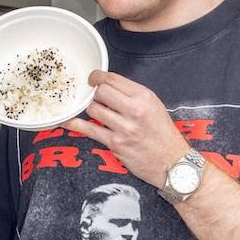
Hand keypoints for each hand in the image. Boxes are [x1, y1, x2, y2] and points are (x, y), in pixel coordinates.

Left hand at [62, 70, 190, 187]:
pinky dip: (75, 124)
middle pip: (101, 92)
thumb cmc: (163, 133)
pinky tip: (66, 121)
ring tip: (92, 109)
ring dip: (89, 108)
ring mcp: (124, 128)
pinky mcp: (115, 144)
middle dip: (93, 92)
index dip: (97, 76)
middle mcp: (134, 110)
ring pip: (93, 109)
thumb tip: (108, 86)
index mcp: (144, 97)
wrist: (172, 163)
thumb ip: (132, 94)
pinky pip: (89, 130)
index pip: (113, 79)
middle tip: (91, 94)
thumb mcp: (154, 106)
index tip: (92, 78)